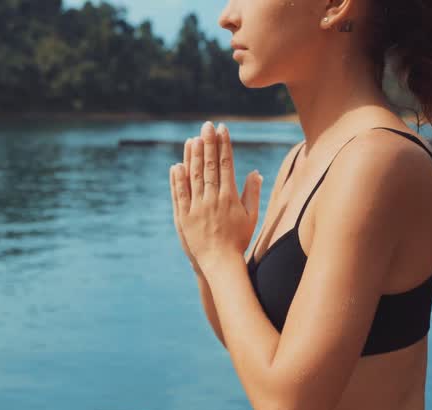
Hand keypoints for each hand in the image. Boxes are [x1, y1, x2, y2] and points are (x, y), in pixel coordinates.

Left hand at [171, 121, 262, 275]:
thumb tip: (255, 172)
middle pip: (209, 166)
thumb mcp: (251, 216)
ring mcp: (196, 208)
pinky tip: (176, 165)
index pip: (226, 164)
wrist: (220, 262)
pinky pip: (179, 195)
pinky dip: (177, 180)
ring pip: (194, 177)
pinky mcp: (183, 217)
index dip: (224, 145)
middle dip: (208, 144)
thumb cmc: (238, 239)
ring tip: (193, 139)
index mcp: (229, 197)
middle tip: (206, 125)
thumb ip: (252, 193)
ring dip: (193, 157)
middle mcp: (212, 199)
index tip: (222, 129)